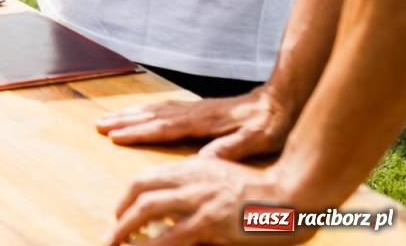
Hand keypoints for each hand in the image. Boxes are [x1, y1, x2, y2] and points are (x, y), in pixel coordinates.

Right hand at [97, 85, 294, 159]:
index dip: (138, 132)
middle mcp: (195, 111)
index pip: (164, 128)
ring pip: (157, 109)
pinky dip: (148, 110)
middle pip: (153, 116)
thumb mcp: (258, 140)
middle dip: (125, 120)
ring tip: (110, 117)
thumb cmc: (272, 123)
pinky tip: (143, 113)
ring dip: (132, 114)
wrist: (283, 99)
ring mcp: (197, 107)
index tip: (114, 136)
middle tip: (99, 125)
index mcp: (205, 121)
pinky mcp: (202, 108)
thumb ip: (230, 148)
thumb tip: (203, 159)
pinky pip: (166, 107)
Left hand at [108, 156, 305, 245]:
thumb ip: (199, 184)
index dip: (127, 197)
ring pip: (147, 210)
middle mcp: (190, 179)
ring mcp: (199, 200)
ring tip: (114, 245)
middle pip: (140, 191)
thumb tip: (176, 203)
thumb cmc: (263, 191)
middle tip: (112, 235)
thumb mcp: (224, 177)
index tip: (120, 213)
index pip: (146, 178)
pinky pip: (173, 236)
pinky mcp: (211, 222)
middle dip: (120, 214)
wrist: (293, 195)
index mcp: (192, 167)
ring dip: (126, 230)